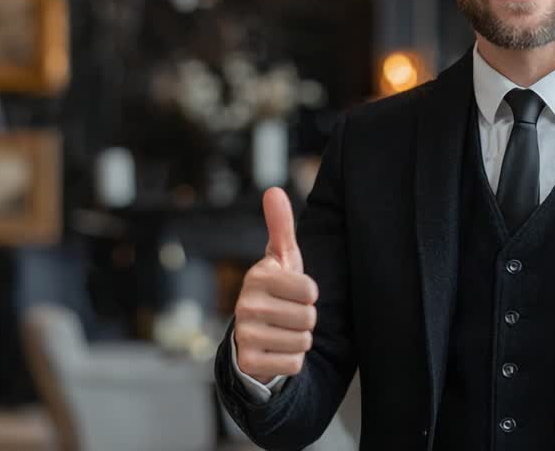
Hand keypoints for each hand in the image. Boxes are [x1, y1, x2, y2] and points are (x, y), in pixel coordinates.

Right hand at [233, 187, 318, 384]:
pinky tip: (276, 350)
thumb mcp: (281, 258)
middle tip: (288, 315)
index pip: (310, 290)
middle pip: (308, 318)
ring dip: (299, 339)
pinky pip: (294, 363)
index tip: (293, 293)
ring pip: (302, 342)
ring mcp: (244, 334)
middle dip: (306, 319)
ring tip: (282, 331)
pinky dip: (292, 360)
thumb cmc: (276, 290)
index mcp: (258, 276)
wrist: (254, 333)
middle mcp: (246, 305)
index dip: (309, 294)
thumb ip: (280, 225)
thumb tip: (273, 190)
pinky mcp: (249, 361)